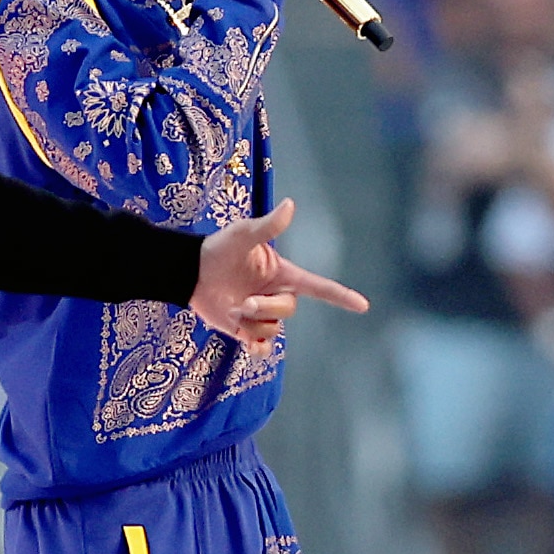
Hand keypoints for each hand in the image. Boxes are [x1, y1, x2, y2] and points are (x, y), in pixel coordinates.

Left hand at [191, 197, 369, 354]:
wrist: (190, 272)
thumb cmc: (218, 248)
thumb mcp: (243, 234)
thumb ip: (268, 226)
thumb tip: (290, 205)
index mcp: (282, 274)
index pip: (317, 286)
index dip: (340, 296)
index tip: (362, 305)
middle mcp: (276, 295)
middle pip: (288, 311)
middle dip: (266, 309)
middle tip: (242, 303)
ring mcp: (262, 314)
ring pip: (272, 330)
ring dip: (252, 324)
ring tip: (232, 310)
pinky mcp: (246, 331)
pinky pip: (263, 348)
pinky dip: (258, 349)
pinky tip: (248, 343)